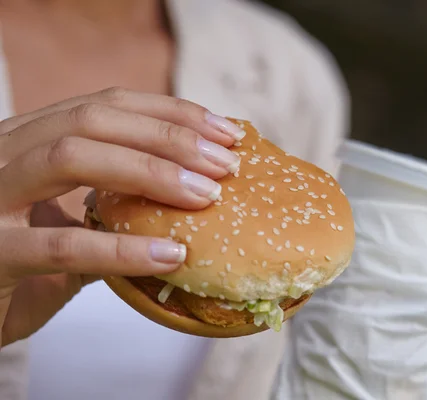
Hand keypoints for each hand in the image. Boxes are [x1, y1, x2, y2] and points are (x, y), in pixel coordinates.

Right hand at [0, 87, 243, 345]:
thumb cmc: (13, 266)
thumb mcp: (65, 225)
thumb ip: (110, 210)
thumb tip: (186, 199)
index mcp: (27, 141)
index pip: (107, 105)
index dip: (170, 112)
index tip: (225, 131)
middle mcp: (3, 154)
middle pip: (93, 119)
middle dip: (169, 137)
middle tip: (226, 164)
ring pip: (70, 157)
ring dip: (150, 172)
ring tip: (206, 196)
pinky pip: (59, 245)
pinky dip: (121, 248)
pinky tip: (169, 254)